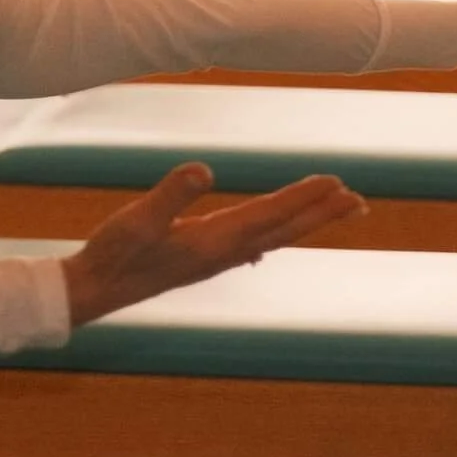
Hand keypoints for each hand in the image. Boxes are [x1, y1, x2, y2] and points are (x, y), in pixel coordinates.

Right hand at [61, 164, 364, 325]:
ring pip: (272, 236)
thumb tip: (204, 168)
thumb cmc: (115, 253)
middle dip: (320, 214)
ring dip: (304, 222)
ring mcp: (214, 258)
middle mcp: (222, 252)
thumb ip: (171, 194)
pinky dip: (273, 235)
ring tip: (332, 211)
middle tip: (359, 200)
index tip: (335, 182)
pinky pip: (252, 244)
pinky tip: (271, 238)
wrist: (97, 289)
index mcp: (213, 241)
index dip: (302, 197)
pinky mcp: (202, 258)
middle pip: (282, 230)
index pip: (269, 214)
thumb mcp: (138, 219)